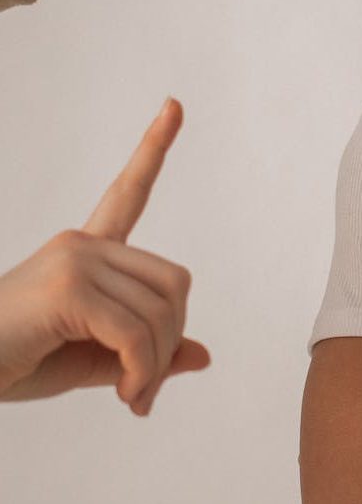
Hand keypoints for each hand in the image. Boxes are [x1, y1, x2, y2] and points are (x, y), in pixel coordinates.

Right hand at [0, 97, 209, 411]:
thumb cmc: (13, 363)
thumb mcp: (88, 358)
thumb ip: (142, 351)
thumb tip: (200, 355)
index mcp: (84, 252)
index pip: (128, 193)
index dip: (153, 148)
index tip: (174, 105)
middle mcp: (82, 245)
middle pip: (173, 283)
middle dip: (169, 341)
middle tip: (143, 390)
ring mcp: (75, 260)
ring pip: (161, 311)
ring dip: (155, 365)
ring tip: (131, 398)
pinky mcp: (68, 287)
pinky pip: (136, 333)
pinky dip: (140, 371)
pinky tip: (124, 396)